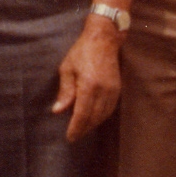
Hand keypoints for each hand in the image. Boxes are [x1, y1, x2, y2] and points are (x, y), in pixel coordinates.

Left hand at [53, 17, 121, 140]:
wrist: (104, 38)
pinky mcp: (118, 88)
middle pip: (94, 118)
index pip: (82, 114)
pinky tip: (94, 118)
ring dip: (93, 124)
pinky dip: (102, 116)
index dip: (75, 128)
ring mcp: (113, 89)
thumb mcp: (67, 69)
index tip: (69, 137)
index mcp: (89, 85)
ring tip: (83, 129)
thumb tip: (58, 111)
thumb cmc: (82, 51)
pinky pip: (110, 108)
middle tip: (74, 136)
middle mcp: (103, 90)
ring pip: (103, 115)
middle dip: (84, 129)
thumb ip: (65, 91)